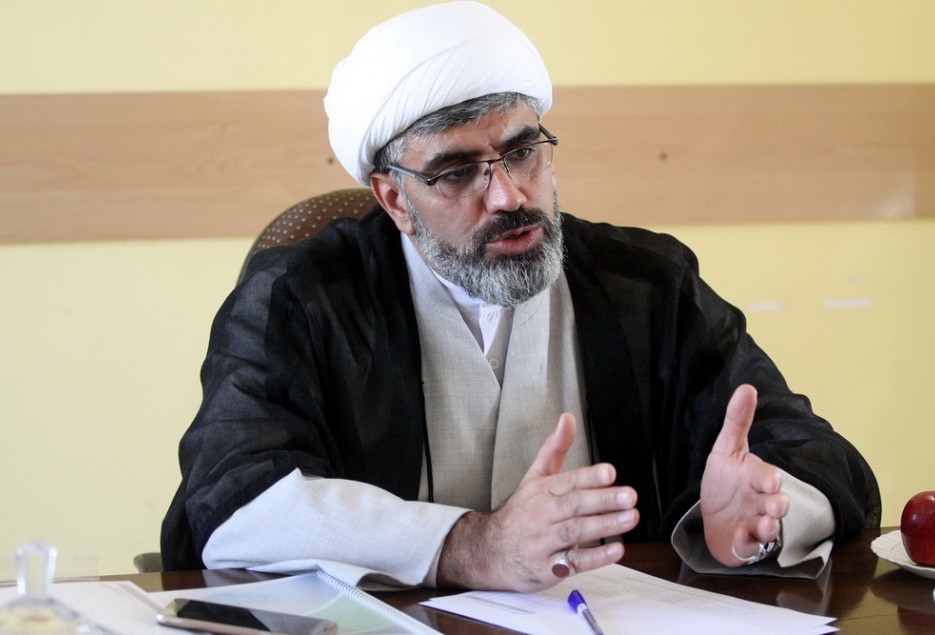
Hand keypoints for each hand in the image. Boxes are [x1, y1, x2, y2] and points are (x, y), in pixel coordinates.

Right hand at [437, 413, 638, 590]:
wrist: (490, 550)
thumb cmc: (520, 513)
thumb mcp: (534, 477)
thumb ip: (554, 448)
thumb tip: (568, 418)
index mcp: (542, 490)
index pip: (567, 481)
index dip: (589, 476)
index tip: (609, 472)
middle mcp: (543, 514)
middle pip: (573, 505)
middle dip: (602, 500)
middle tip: (628, 496)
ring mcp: (544, 541)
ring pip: (575, 531)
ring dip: (604, 525)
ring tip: (629, 518)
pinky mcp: (548, 567)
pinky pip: (573, 562)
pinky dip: (595, 557)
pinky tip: (616, 549)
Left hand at [701, 384, 789, 565]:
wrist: (714, 516)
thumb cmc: (725, 481)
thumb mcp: (726, 450)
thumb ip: (737, 421)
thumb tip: (746, 387)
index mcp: (757, 478)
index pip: (768, 477)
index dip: (769, 479)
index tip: (770, 481)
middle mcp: (761, 502)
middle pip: (776, 504)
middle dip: (778, 505)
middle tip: (776, 505)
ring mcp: (754, 524)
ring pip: (768, 528)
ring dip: (767, 527)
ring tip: (763, 525)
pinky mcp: (744, 544)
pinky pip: (748, 547)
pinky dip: (745, 544)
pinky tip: (740, 539)